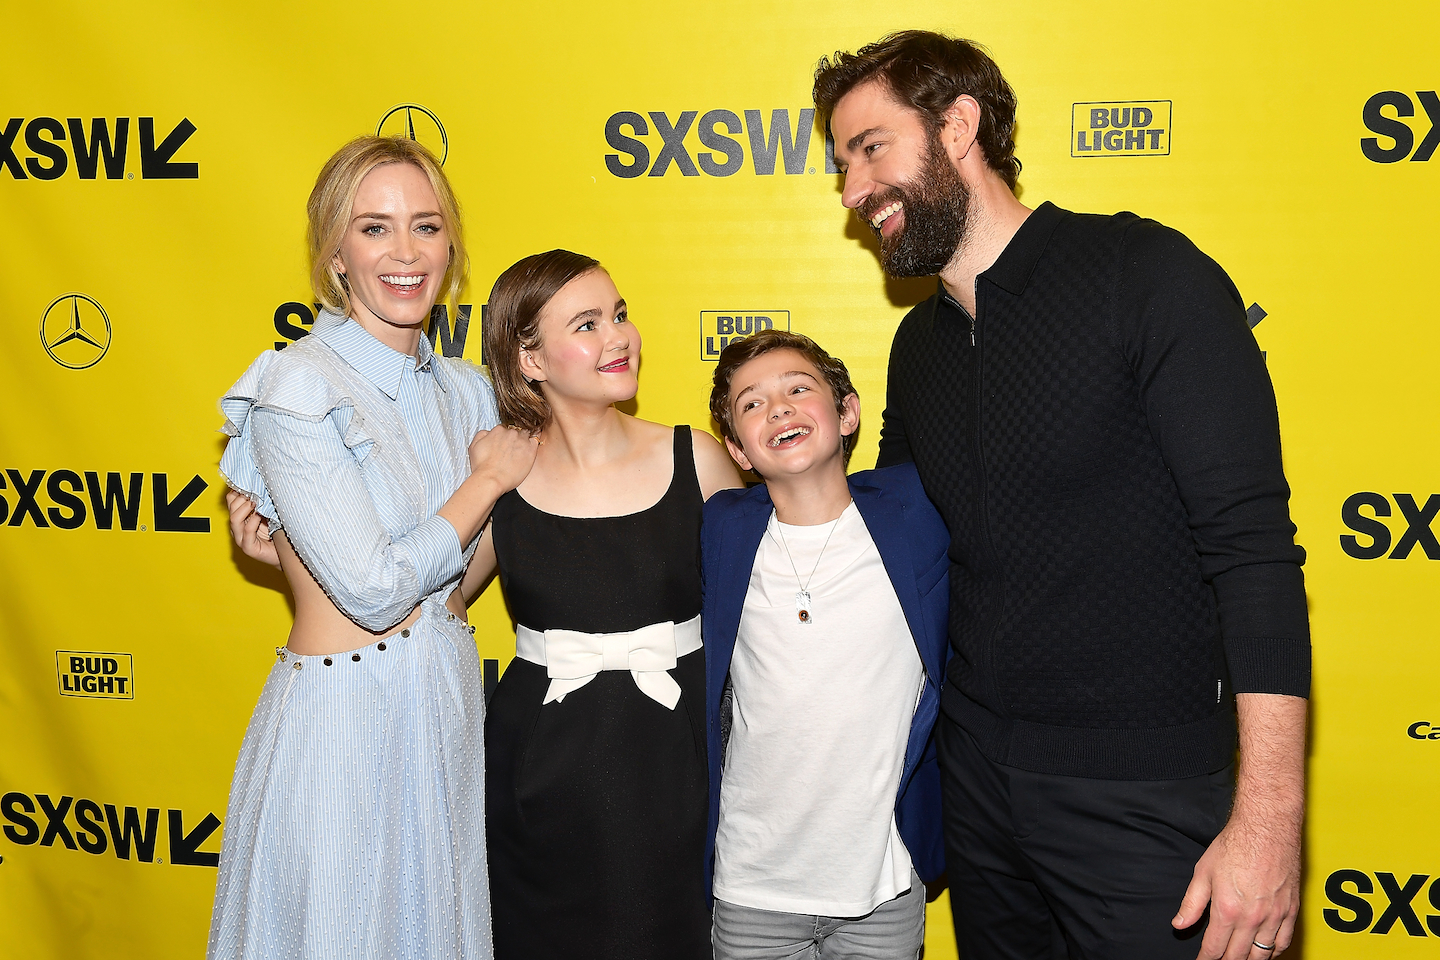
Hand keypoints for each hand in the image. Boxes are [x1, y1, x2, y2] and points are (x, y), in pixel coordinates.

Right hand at [227, 489, 279, 567]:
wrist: (287, 554)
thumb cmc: (279, 533)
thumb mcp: (270, 512)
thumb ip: (264, 501)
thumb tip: (264, 483)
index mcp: (241, 518)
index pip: (231, 500)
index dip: (239, 489)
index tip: (250, 482)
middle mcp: (238, 528)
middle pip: (231, 508)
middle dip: (241, 498)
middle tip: (254, 493)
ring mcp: (242, 539)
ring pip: (234, 519)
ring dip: (245, 508)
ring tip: (256, 503)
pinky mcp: (249, 548)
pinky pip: (246, 532)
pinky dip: (252, 522)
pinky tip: (260, 516)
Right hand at [467, 426, 539, 494]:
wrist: (491, 479)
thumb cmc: (482, 467)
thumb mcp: (474, 446)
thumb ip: (482, 435)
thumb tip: (489, 432)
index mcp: (498, 430)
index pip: (505, 428)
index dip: (505, 437)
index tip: (505, 444)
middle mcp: (511, 433)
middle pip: (517, 430)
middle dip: (516, 437)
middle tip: (513, 448)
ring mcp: (522, 440)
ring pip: (527, 433)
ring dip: (526, 438)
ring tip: (523, 448)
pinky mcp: (531, 450)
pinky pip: (537, 439)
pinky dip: (536, 439)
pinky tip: (533, 445)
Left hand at [1173, 808, 1301, 958]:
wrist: (1267, 828)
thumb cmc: (1234, 845)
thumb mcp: (1203, 872)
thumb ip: (1191, 903)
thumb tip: (1179, 925)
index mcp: (1227, 910)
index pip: (1214, 948)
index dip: (1205, 959)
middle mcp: (1252, 918)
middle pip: (1238, 956)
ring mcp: (1274, 916)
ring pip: (1262, 954)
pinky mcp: (1291, 911)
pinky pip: (1283, 942)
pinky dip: (1273, 952)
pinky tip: (1264, 953)